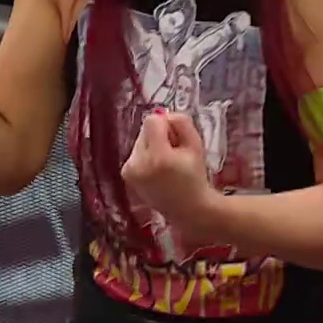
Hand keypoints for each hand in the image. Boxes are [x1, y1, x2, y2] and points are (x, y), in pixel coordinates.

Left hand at [121, 111, 214, 243]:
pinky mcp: (126, 175)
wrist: (187, 208)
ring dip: (152, 145)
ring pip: (140, 140)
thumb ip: (182, 123)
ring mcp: (130, 170)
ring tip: (166, 163)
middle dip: (159, 136)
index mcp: (158, 156)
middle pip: (145, 130)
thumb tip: (165, 114)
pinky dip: (146, 156)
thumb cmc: (195, 177)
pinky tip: (157, 170)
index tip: (177, 138)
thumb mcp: (196, 145)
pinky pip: (135, 153)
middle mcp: (139, 163)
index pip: (152, 120)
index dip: (167, 124)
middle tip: (174, 152)